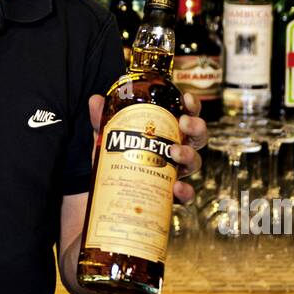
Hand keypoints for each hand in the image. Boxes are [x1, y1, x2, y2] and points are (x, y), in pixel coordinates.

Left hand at [88, 91, 206, 204]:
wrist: (108, 189)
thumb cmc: (118, 156)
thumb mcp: (109, 136)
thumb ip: (103, 119)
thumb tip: (95, 100)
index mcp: (168, 131)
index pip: (187, 114)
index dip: (193, 105)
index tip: (187, 98)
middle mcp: (177, 150)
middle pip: (198, 137)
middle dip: (196, 127)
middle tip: (183, 123)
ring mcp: (176, 172)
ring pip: (195, 162)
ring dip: (189, 155)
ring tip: (174, 152)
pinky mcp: (171, 195)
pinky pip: (187, 195)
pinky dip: (185, 192)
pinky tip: (176, 187)